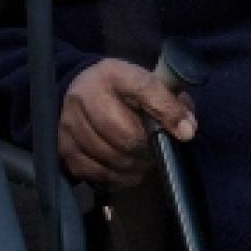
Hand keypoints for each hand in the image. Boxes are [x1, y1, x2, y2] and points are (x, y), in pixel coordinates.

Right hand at [57, 59, 195, 188]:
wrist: (84, 92)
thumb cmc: (124, 91)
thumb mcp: (150, 84)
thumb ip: (171, 102)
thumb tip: (187, 130)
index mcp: (112, 73)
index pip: (145, 90)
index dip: (167, 112)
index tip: (186, 133)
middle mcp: (84, 96)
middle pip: (125, 135)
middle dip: (147, 149)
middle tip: (156, 152)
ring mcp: (69, 123)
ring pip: (110, 157)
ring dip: (133, 166)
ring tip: (142, 161)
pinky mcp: (63, 147)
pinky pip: (94, 172)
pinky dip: (115, 177)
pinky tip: (126, 171)